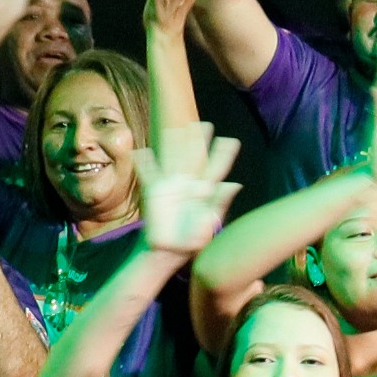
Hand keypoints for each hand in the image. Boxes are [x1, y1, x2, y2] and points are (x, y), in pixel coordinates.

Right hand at [137, 124, 242, 257]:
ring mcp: (171, 186)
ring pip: (172, 159)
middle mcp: (188, 185)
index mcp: (205, 192)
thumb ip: (220, 203)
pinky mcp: (154, 192)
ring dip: (172, 144)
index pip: (216, 169)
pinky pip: (148, 174)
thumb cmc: (192, 241)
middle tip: (206, 124)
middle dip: (199, 141)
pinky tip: (140, 151)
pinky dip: (144, 163)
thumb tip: (235, 184)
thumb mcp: (209, 224)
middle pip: (194, 158)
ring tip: (174, 129)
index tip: (231, 141)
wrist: (169, 251)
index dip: (223, 155)